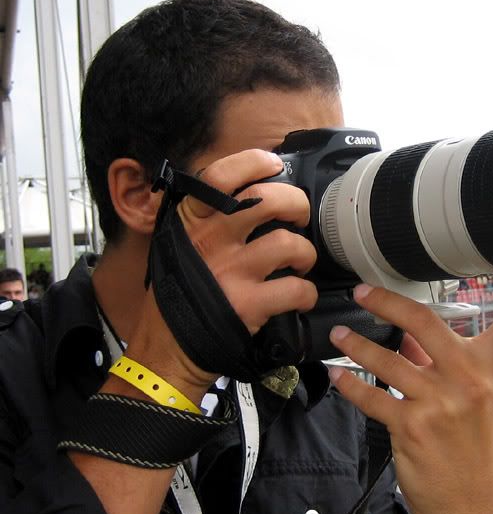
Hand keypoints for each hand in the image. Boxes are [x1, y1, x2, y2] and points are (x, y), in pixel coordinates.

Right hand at [125, 150, 318, 400]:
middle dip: (297, 204)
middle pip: (269, 200)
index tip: (274, 164)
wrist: (165, 350)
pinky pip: (296, 289)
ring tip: (300, 262)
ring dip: (305, 253)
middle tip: (300, 216)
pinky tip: (300, 296)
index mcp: (191, 221)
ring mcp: (231, 271)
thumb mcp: (177, 246)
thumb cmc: (176, 295)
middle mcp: (211, 240)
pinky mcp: (250, 304)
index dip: (254, 162)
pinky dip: (306, 293)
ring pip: (290, 243)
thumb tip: (245, 195)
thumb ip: (204, 220)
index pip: (221, 174)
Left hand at [327, 270, 492, 513]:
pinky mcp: (411, 426)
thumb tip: (409, 337)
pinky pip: (372, 396)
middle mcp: (468, 380)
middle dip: (386, 302)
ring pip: (387, 359)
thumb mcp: (476, 402)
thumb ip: (444, 364)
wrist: (471, 506)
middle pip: (423, 323)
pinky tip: (338, 375)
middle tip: (362, 290)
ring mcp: (439, 402)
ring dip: (356, 345)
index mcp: (492, 369)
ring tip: (340, 334)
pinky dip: (349, 384)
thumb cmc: (475, 451)